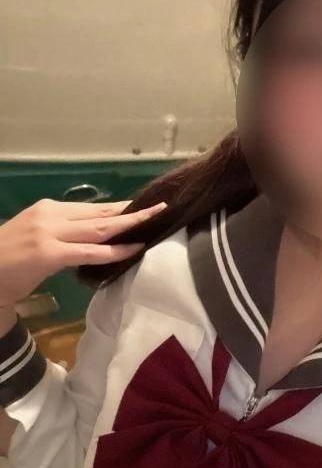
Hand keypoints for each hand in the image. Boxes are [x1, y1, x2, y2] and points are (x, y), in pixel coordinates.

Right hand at [0, 198, 166, 307]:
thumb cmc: (10, 262)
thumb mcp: (38, 238)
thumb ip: (64, 234)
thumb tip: (95, 236)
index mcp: (49, 209)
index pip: (92, 207)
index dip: (120, 208)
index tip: (143, 205)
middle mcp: (50, 215)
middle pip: (100, 212)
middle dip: (132, 211)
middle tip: (159, 207)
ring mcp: (49, 233)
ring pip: (99, 227)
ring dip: (130, 224)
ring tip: (154, 220)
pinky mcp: (48, 253)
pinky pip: (89, 251)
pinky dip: (114, 250)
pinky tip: (133, 248)